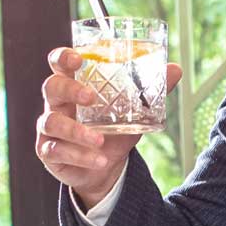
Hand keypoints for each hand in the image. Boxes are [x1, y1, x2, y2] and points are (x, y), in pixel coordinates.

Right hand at [35, 47, 183, 207]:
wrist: (105, 167)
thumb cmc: (113, 130)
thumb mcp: (133, 111)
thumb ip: (151, 91)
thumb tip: (176, 69)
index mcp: (74, 86)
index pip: (59, 64)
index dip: (62, 57)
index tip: (76, 58)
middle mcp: (58, 104)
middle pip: (51, 86)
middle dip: (69, 89)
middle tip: (91, 97)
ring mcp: (50, 128)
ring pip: (51, 122)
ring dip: (76, 131)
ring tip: (100, 140)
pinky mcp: (49, 152)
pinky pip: (57, 151)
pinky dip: (80, 156)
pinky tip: (100, 159)